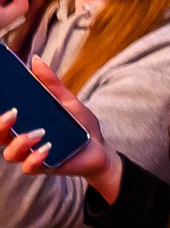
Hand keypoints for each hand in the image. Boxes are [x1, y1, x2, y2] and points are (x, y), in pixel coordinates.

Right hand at [0, 55, 113, 194]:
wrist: (101, 148)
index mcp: (23, 123)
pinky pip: (29, 167)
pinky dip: (35, 158)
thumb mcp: (67, 101)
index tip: (2, 98)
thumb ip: (51, 84)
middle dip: (0, 125)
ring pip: (10, 153)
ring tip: (39, 132)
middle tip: (12, 113)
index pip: (0, 118)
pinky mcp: (43, 168)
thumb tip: (35, 59)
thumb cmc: (80, 125)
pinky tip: (47, 148)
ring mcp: (30, 155)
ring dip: (20, 142)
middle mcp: (21, 139)